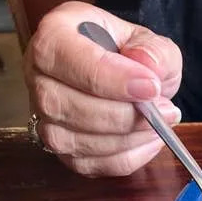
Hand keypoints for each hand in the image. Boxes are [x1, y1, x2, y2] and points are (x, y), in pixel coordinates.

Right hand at [24, 1, 182, 175]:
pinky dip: (125, 159)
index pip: (68, 59)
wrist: (127, 76)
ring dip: (127, 139)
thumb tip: (148, 67)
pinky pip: (88, 165)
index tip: (151, 88)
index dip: (112, 79)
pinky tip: (148, 142)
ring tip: (159, 125)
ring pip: (75, 140)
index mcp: (54, 36)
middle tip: (163, 110)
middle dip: (123, 115)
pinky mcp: (61, 149)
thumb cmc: (131, 55)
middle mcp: (38, 76)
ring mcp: (44, 116)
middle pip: (65, 105)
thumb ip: (155, 51)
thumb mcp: (150, 41)